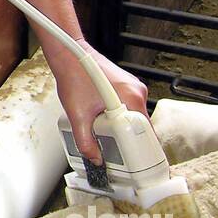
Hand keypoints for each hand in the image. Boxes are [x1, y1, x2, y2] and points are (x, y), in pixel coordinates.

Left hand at [48, 41, 148, 163]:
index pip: (146, 133)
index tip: (134, 162)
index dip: (140, 150)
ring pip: (132, 117)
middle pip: (140, 126)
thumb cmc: (75, 76)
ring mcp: (133, 87)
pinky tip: (102, 118)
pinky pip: (127, 108)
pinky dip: (118, 117)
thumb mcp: (78, 115)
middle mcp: (138, 91)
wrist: (70, 55)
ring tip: (102, 129)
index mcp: (132, 98)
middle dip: (127, 139)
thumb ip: (86, 141)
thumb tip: (95, 158)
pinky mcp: (126, 86)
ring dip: (120, 127)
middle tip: (112, 148)